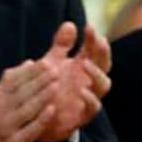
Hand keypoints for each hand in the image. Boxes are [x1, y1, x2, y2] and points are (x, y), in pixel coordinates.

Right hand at [0, 60, 58, 141]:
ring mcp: (7, 128)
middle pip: (22, 92)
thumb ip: (10, 82)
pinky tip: (52, 109)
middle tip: (57, 69)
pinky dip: (42, 119)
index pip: (14, 81)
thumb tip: (28, 63)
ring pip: (27, 108)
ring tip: (57, 84)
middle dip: (40, 80)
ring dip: (43, 95)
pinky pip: (31, 129)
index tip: (47, 62)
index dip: (31, 71)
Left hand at [34, 23, 111, 141]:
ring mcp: (88, 97)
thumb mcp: (52, 63)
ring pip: (103, 85)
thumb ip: (61, 45)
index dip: (94, 39)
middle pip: (104, 64)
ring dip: (97, 74)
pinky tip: (83, 91)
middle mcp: (89, 81)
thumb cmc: (48, 88)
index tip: (88, 27)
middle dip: (102, 52)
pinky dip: (90, 99)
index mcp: (83, 67)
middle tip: (98, 40)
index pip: (94, 50)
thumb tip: (70, 24)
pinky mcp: (83, 115)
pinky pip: (93, 107)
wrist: (37, 118)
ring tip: (86, 64)